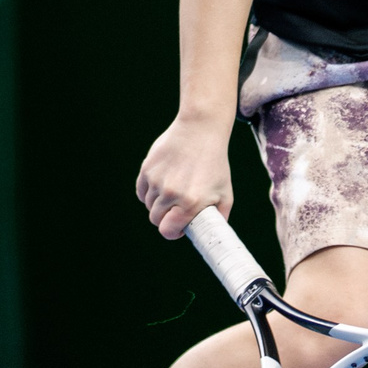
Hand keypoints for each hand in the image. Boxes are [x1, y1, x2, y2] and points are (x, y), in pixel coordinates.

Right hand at [136, 113, 234, 238]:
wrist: (200, 130)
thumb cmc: (215, 164)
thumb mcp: (225, 193)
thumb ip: (219, 219)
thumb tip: (209, 236)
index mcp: (190, 202)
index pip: (167, 230)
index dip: (172, 231)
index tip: (178, 227)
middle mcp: (171, 193)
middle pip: (156, 219)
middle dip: (165, 217)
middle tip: (177, 208)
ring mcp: (157, 180)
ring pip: (148, 205)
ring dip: (158, 203)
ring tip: (173, 191)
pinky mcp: (147, 169)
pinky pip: (141, 191)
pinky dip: (149, 191)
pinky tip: (162, 183)